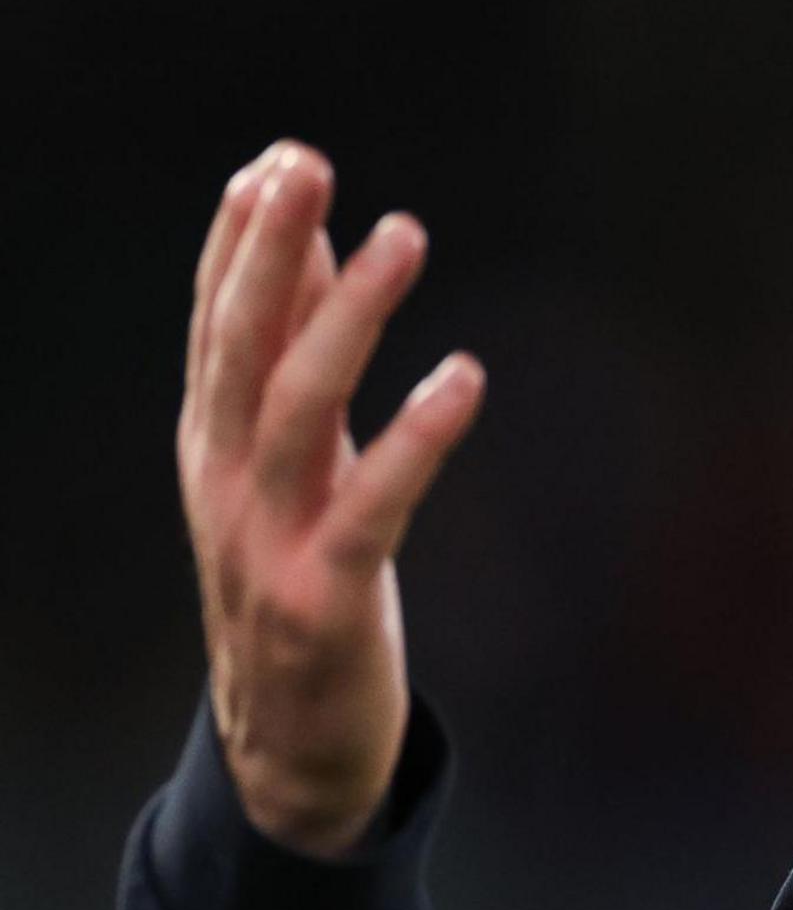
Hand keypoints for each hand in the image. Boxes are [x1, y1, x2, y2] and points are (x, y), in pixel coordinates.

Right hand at [177, 139, 484, 857]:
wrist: (288, 745)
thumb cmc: (300, 586)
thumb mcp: (291, 474)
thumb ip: (297, 371)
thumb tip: (312, 256)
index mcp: (211, 449)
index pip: (217, 327)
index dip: (238, 243)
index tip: (274, 163)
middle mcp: (225, 483)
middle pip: (241, 347)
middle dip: (269, 250)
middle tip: (305, 165)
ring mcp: (268, 540)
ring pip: (299, 408)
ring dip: (349, 315)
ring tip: (400, 234)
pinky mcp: (327, 596)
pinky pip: (376, 503)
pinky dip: (418, 437)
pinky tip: (462, 376)